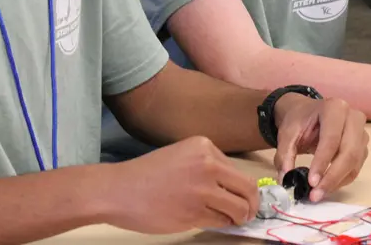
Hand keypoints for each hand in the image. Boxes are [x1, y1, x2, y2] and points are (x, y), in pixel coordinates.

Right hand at [103, 136, 258, 233]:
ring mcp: (202, 190)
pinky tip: (213, 220)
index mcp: (204, 147)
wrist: (118, 190)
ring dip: (238, 217)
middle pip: (248, 189)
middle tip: (248, 213)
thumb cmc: (147, 174)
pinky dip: (221, 224)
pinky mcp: (194, 212)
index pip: (239, 170)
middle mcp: (207, 165)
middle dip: (252, 204)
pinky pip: (220, 221)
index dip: (244, 187)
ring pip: (238, 208)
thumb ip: (208, 166)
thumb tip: (234, 187)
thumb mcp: (181, 155)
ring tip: (232, 219)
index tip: (243, 196)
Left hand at [273, 96, 368, 202]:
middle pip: (349, 152)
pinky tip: (327, 187)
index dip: (322, 162)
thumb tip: (285, 179)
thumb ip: (284, 155)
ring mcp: (361, 132)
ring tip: (318, 194)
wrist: (307, 114)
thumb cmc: (299, 121)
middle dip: (332, 177)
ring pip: (355, 162)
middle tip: (316, 194)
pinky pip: (356, 167)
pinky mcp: (362, 147)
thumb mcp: (287, 134)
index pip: (331, 139)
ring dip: (337, 182)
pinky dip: (342, 180)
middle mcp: (353, 118)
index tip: (311, 182)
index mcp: (334, 108)